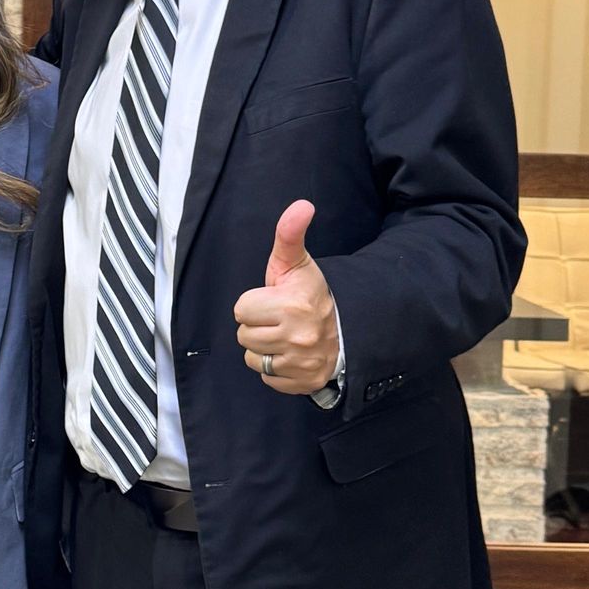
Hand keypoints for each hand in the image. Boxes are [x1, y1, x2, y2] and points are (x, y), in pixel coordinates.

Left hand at [233, 200, 337, 396]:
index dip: (255, 303)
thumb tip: (302, 205)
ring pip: (252, 359)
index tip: (274, 300)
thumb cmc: (312, 293)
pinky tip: (289, 354)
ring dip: (263, 348)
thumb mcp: (298, 263)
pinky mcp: (303, 382)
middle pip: (243, 335)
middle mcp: (297, 336)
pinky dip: (275, 369)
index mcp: (291, 304)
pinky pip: (267, 378)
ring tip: (283, 336)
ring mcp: (301, 362)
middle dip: (257, 326)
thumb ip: (290, 234)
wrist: (347, 328)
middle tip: (279, 319)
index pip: (241, 309)